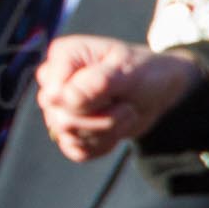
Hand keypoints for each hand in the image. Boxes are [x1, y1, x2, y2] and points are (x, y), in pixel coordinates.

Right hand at [36, 35, 204, 161]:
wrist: (155, 90)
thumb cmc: (142, 71)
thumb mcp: (129, 71)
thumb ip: (98, 82)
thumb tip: (63, 97)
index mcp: (63, 56)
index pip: (54, 95)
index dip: (84, 103)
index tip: (113, 93)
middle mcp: (53, 82)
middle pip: (63, 120)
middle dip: (103, 120)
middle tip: (127, 106)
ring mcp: (57, 108)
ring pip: (70, 137)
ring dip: (108, 132)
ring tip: (125, 113)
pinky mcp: (68, 131)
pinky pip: (76, 151)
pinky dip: (102, 145)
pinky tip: (115, 129)